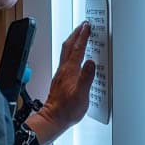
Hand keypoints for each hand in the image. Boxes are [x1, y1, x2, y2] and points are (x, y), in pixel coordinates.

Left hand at [27, 21, 95, 144]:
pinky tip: (73, 56)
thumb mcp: (81, 95)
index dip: (83, 36)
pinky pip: (65, 59)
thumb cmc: (66, 110)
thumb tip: (91, 62)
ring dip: (72, 41)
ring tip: (78, 35)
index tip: (87, 26)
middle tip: (82, 25)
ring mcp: (61, 74)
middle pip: (68, 46)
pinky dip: (70, 51)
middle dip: (76, 33)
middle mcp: (63, 70)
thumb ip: (86, 77)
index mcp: (70, 71)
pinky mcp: (60, 79)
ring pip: (65, 51)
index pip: (77, 49)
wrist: (53, 119)